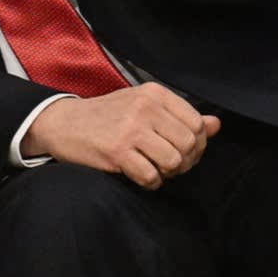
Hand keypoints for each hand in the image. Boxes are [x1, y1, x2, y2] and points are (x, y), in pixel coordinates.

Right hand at [21, 83, 220, 189]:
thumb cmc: (104, 116)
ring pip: (174, 162)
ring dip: (167, 173)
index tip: (181, 150)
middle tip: (168, 165)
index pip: (197, 123)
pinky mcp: (117, 151)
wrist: (60, 123)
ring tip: (153, 169)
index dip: (196, 144)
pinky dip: (149, 183)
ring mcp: (130, 129)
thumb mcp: (142, 106)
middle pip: (189, 144)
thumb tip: (216, 124)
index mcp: (153, 93)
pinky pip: (151, 176)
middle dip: (184, 162)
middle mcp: (144, 108)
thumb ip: (179, 115)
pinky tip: (139, 176)